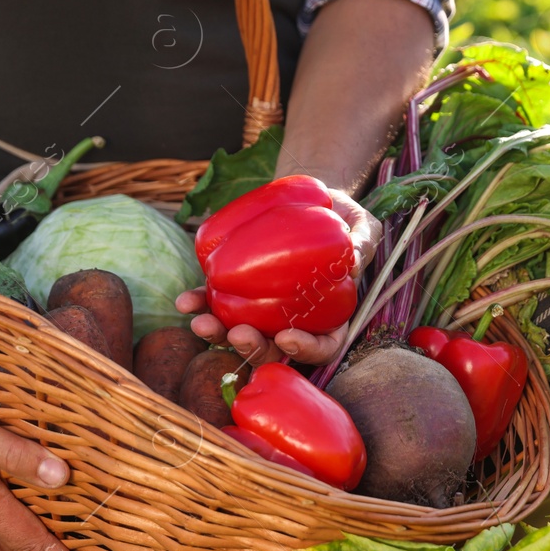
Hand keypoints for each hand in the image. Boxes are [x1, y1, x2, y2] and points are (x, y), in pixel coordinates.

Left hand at [177, 187, 381, 364]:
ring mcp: (265, 309)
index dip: (306, 350)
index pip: (323, 346)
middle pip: (275, 349)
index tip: (287, 337)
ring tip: (199, 322)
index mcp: (330, 317)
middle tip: (238, 333)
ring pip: (241, 333)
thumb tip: (353, 260)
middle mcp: (295, 320)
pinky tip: (186, 301)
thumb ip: (362, 242)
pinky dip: (201, 305)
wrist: (313, 200)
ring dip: (218, 334)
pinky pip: (218, 303)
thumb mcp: (363, 226)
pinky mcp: (240, 290)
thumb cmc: (344, 218)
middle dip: (253, 349)